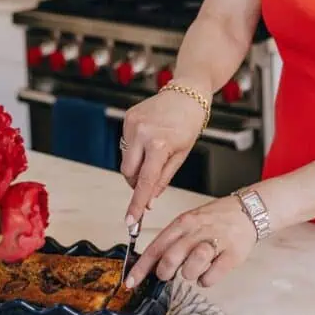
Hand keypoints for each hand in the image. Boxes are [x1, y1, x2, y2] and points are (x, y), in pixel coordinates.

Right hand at [120, 90, 204, 223]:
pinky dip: (135, 148)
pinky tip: (149, 139)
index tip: (130, 221)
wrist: (188, 93)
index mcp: (159, 144)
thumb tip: (148, 200)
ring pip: (125, 159)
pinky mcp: (127, 117)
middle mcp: (141, 133)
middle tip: (150, 180)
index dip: (136, 204)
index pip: (144, 182)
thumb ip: (163, 179)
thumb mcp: (182, 154)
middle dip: (136, 182)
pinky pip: (126, 144)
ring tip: (155, 151)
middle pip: (128, 172)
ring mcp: (132, 124)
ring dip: (136, 164)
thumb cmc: (189, 122)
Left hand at [125, 195, 256, 288]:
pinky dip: (206, 280)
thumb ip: (173, 240)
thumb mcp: (191, 221)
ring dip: (189, 274)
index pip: (156, 246)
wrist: (248, 210)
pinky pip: (210, 278)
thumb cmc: (215, 219)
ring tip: (196, 267)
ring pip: (190, 269)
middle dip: (166, 272)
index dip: (141, 267)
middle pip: (170, 259)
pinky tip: (210, 271)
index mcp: (184, 222)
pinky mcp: (232, 255)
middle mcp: (197, 231)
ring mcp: (215, 242)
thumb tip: (153, 264)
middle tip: (170, 273)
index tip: (130, 282)